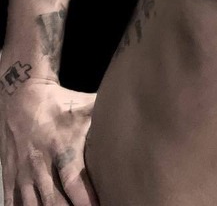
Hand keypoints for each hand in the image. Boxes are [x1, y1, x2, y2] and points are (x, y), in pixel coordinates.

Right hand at [0, 80, 98, 204]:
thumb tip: (132, 111)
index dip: (84, 199)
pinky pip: (12, 200)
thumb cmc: (60, 101)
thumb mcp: (83, 106)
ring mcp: (22, 170)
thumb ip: (104, 114)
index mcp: (61, 146)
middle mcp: (40, 162)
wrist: (22, 95)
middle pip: (53, 199)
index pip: (73, 180)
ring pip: (32, 204)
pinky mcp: (9, 174)